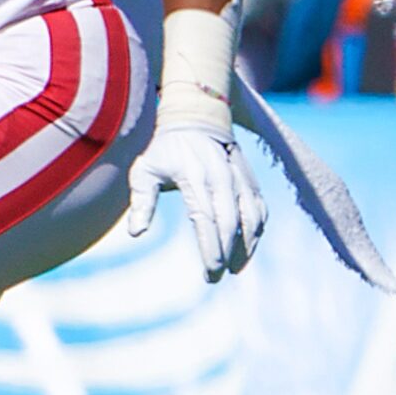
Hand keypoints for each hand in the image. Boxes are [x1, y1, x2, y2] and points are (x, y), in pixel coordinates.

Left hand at [125, 119, 265, 279]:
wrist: (197, 118)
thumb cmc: (165, 150)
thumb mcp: (145, 170)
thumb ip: (142, 201)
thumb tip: (136, 232)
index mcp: (195, 177)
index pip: (207, 219)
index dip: (211, 247)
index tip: (211, 271)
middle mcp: (222, 178)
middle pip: (231, 223)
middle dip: (226, 253)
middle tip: (216, 276)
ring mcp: (240, 178)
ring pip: (252, 218)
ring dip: (247, 246)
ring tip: (235, 268)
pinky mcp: (250, 180)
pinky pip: (260, 209)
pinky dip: (257, 230)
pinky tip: (247, 248)